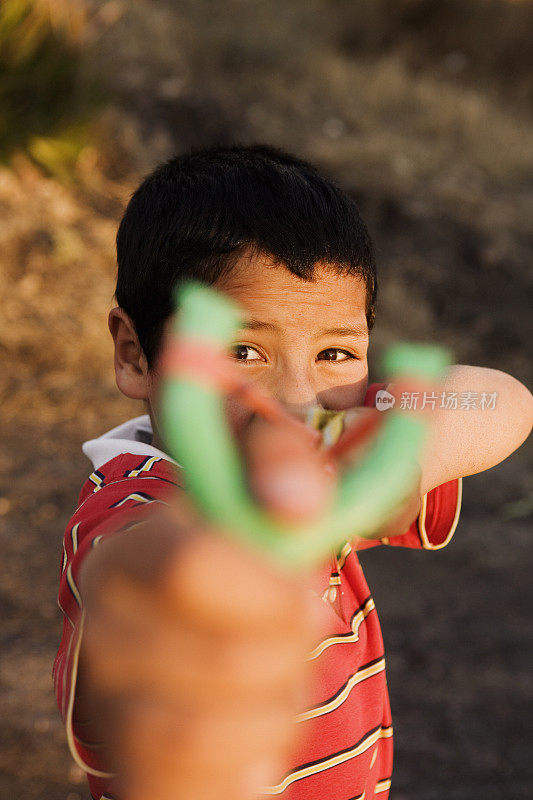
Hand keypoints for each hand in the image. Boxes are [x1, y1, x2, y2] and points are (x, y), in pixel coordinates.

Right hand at [78, 415, 332, 799]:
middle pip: (225, 656)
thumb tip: (300, 502)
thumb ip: (282, 463)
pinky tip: (259, 722)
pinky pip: (205, 781)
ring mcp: (109, 704)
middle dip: (292, 649)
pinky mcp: (131, 766)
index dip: (270, 587)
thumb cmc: (235, 557)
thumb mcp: (257, 488)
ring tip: (279, 673)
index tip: (311, 593)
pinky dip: (256, 753)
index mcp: (126, 553)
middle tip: (300, 632)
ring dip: (280, 701)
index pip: (189, 566)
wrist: (193, 631)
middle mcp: (102, 630)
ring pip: (220, 726)